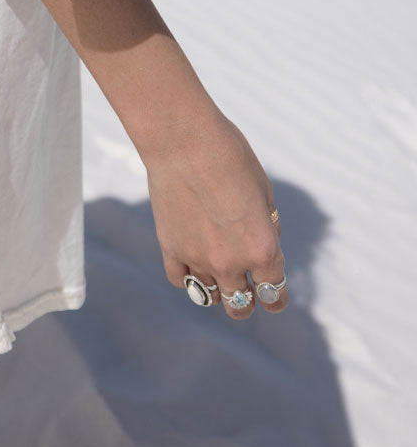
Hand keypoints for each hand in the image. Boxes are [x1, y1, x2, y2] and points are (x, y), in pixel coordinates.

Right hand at [144, 108, 287, 319]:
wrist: (182, 140)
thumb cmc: (229, 155)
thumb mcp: (264, 189)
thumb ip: (268, 225)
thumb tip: (265, 244)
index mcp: (262, 248)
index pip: (273, 293)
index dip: (276, 298)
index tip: (274, 298)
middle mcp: (230, 262)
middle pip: (240, 306)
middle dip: (247, 303)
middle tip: (246, 293)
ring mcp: (197, 258)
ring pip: (209, 297)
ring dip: (218, 291)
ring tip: (218, 278)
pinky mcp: (169, 248)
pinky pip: (180, 280)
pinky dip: (188, 278)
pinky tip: (192, 264)